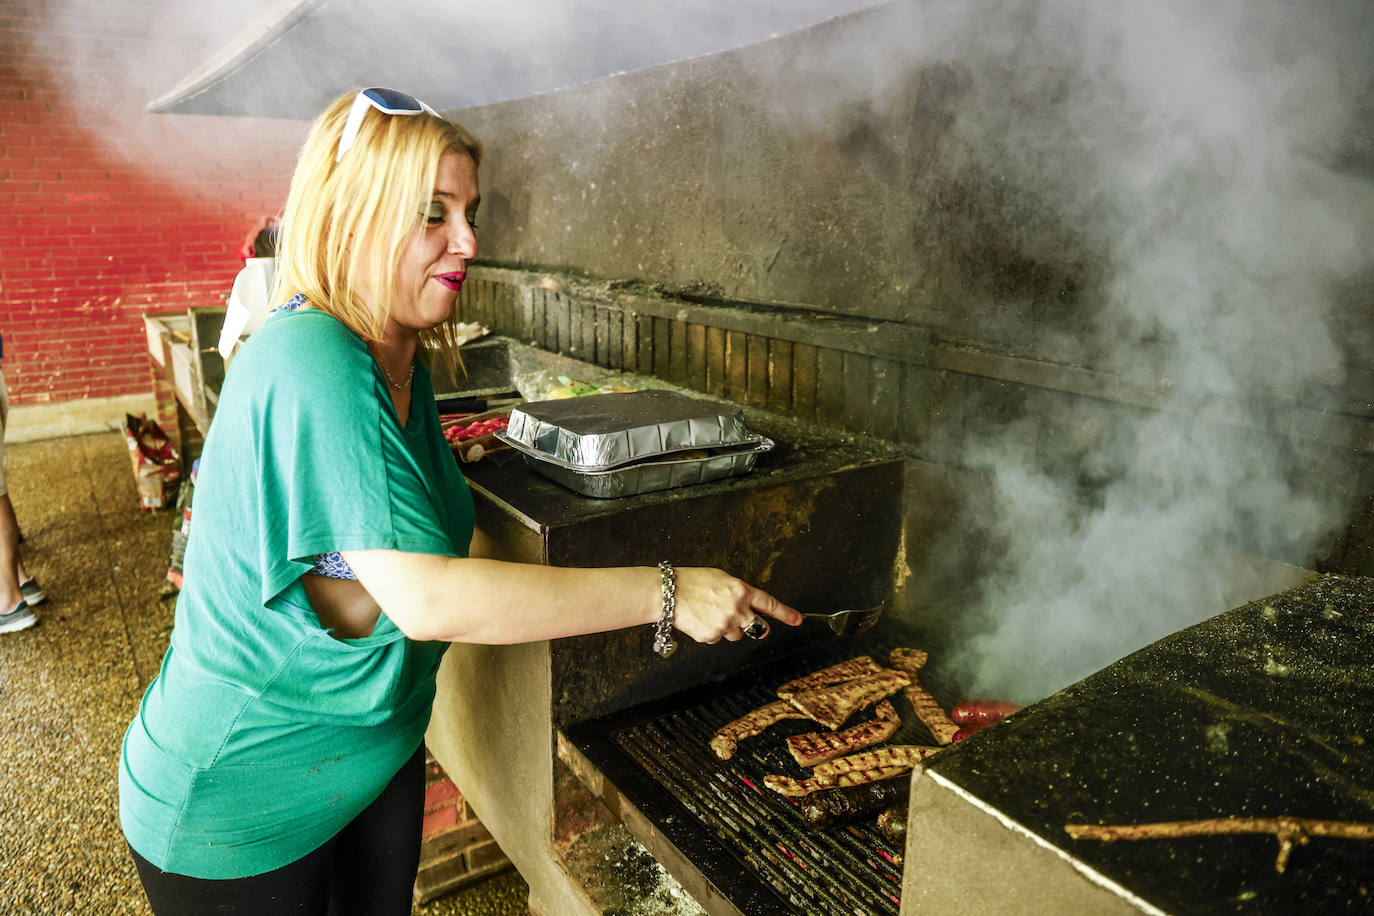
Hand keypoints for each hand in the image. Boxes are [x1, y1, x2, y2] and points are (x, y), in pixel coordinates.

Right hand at [670, 567, 801, 643]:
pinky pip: (717, 639)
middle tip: (746, 622)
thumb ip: (739, 592)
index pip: (770, 605)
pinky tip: (700, 620)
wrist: (667, 593)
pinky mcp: (712, 636)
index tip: (797, 620)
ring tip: (710, 614)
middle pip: (759, 628)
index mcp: (741, 591)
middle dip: (757, 628)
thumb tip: (749, 604)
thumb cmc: (692, 582)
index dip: (786, 614)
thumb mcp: (721, 579)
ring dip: (729, 629)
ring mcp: (725, 625)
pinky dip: (711, 632)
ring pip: (737, 635)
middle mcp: (737, 609)